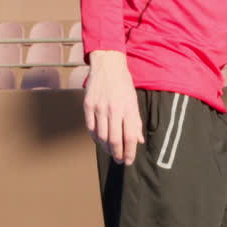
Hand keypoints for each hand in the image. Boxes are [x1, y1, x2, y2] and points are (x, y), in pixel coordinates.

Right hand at [83, 50, 143, 165]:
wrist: (107, 65)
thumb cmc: (123, 84)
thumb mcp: (134, 101)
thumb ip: (136, 122)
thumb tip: (139, 141)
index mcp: (127, 108)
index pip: (129, 137)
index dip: (129, 152)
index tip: (129, 161)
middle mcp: (113, 109)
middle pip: (114, 139)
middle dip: (117, 154)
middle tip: (119, 161)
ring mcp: (99, 107)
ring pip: (101, 136)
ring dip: (106, 148)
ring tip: (111, 152)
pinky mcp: (88, 105)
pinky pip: (90, 128)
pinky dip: (95, 138)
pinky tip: (100, 141)